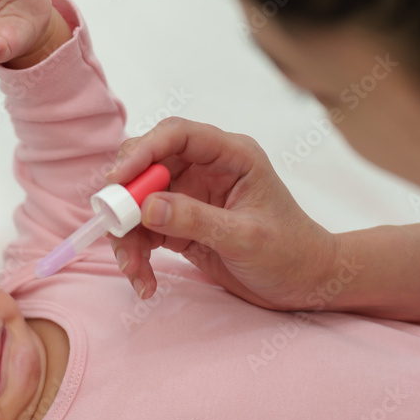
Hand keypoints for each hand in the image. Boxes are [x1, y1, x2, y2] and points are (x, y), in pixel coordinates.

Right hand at [107, 117, 340, 307]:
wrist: (304, 284)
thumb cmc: (290, 253)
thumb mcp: (245, 237)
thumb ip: (196, 220)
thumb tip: (146, 207)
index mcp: (231, 156)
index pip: (177, 135)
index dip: (142, 150)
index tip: (117, 181)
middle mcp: (206, 169)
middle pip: (147, 165)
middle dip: (125, 198)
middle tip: (114, 228)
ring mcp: (190, 197)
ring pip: (138, 203)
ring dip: (127, 237)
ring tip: (134, 271)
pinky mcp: (179, 225)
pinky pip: (144, 232)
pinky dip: (137, 255)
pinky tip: (144, 282)